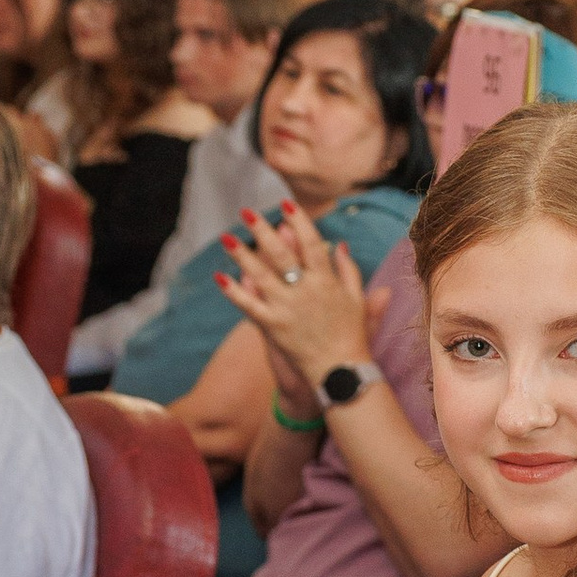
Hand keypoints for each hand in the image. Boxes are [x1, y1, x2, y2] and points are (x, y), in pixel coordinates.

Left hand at [216, 206, 369, 388]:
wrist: (341, 373)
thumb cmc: (352, 335)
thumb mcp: (356, 299)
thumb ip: (348, 270)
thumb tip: (339, 244)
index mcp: (327, 281)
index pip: (311, 243)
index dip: (299, 221)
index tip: (286, 204)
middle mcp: (305, 291)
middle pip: (280, 254)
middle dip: (262, 231)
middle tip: (246, 212)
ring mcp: (287, 308)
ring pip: (260, 276)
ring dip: (241, 255)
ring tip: (226, 237)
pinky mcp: (273, 326)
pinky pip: (249, 306)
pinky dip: (234, 292)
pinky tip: (219, 277)